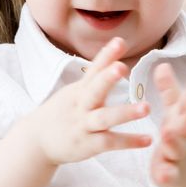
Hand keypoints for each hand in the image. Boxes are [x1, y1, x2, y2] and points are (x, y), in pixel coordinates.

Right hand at [24, 37, 151, 165]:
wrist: (38, 141)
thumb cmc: (61, 114)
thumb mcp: (73, 93)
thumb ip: (93, 79)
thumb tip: (112, 59)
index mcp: (79, 90)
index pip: (93, 69)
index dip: (106, 55)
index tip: (120, 41)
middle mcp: (81, 105)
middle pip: (94, 89)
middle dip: (107, 78)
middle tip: (122, 67)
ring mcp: (83, 125)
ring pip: (104, 117)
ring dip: (125, 112)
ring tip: (146, 108)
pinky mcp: (87, 144)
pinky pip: (109, 142)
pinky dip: (129, 142)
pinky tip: (148, 140)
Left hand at [149, 63, 185, 186]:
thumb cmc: (182, 134)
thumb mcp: (177, 113)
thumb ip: (170, 91)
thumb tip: (162, 63)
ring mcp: (180, 155)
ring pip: (177, 148)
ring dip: (174, 141)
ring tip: (168, 133)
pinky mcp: (172, 175)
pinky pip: (169, 175)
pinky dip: (167, 175)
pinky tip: (163, 174)